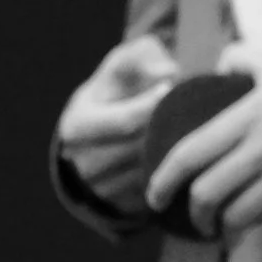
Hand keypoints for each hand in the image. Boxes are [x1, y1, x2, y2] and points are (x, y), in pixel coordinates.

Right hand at [56, 32, 176, 214]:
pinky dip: (171, 171)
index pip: (125, 123)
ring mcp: (99, 190)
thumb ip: (143, 56)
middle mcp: (81, 165)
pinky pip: (155, 190)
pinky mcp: (120, 206)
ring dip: (171, 150)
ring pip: (150, 171)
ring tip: (183, 128)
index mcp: (76, 128)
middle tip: (184, 109)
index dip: (155, 104)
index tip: (171, 87)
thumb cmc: (117, 86)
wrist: (103, 125)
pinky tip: (177, 150)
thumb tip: (168, 75)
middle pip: (140, 149)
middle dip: (166, 127)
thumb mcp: (124, 61)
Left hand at [146, 44, 261, 233]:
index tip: (154, 198)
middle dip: (195, 216)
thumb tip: (218, 64)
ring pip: (237, 218)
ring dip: (227, 230)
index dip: (163, 182)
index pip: (189, 154)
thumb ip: (244, 58)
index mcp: (249, 116)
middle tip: (196, 220)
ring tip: (227, 229)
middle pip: (206, 196)